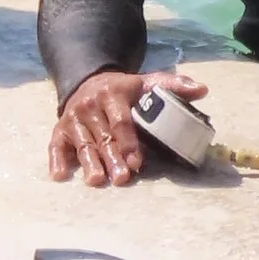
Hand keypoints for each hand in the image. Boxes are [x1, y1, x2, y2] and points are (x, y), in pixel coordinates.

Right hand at [47, 66, 209, 188]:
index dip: (130, 142)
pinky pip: (56, 145)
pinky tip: (60, 175)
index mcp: (113, 94)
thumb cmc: (124, 89)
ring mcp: (73, 118)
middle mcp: (90, 105)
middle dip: (112, 158)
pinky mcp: (60, 129)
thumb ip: (174, 86)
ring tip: (96, 180)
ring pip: (82, 144)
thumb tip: (203, 90)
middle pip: (103, 136)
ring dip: (89, 163)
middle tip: (122, 178)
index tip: (138, 161)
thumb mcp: (147, 82)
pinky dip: (56, 160)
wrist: (88, 79)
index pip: (121, 120)